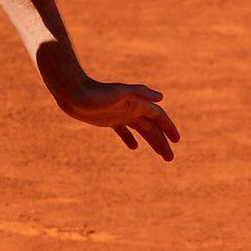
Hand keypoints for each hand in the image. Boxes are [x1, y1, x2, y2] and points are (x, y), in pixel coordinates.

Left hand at [59, 78, 179, 160]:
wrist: (73, 92)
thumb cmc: (96, 92)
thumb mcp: (119, 92)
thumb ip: (140, 92)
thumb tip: (161, 97)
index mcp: (137, 103)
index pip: (158, 116)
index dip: (168, 127)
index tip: (177, 141)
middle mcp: (132, 108)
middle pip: (152, 127)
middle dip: (162, 142)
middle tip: (170, 159)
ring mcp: (121, 115)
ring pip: (141, 130)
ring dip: (151, 142)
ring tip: (161, 155)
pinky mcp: (109, 120)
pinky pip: (124, 131)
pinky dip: (130, 138)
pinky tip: (134, 148)